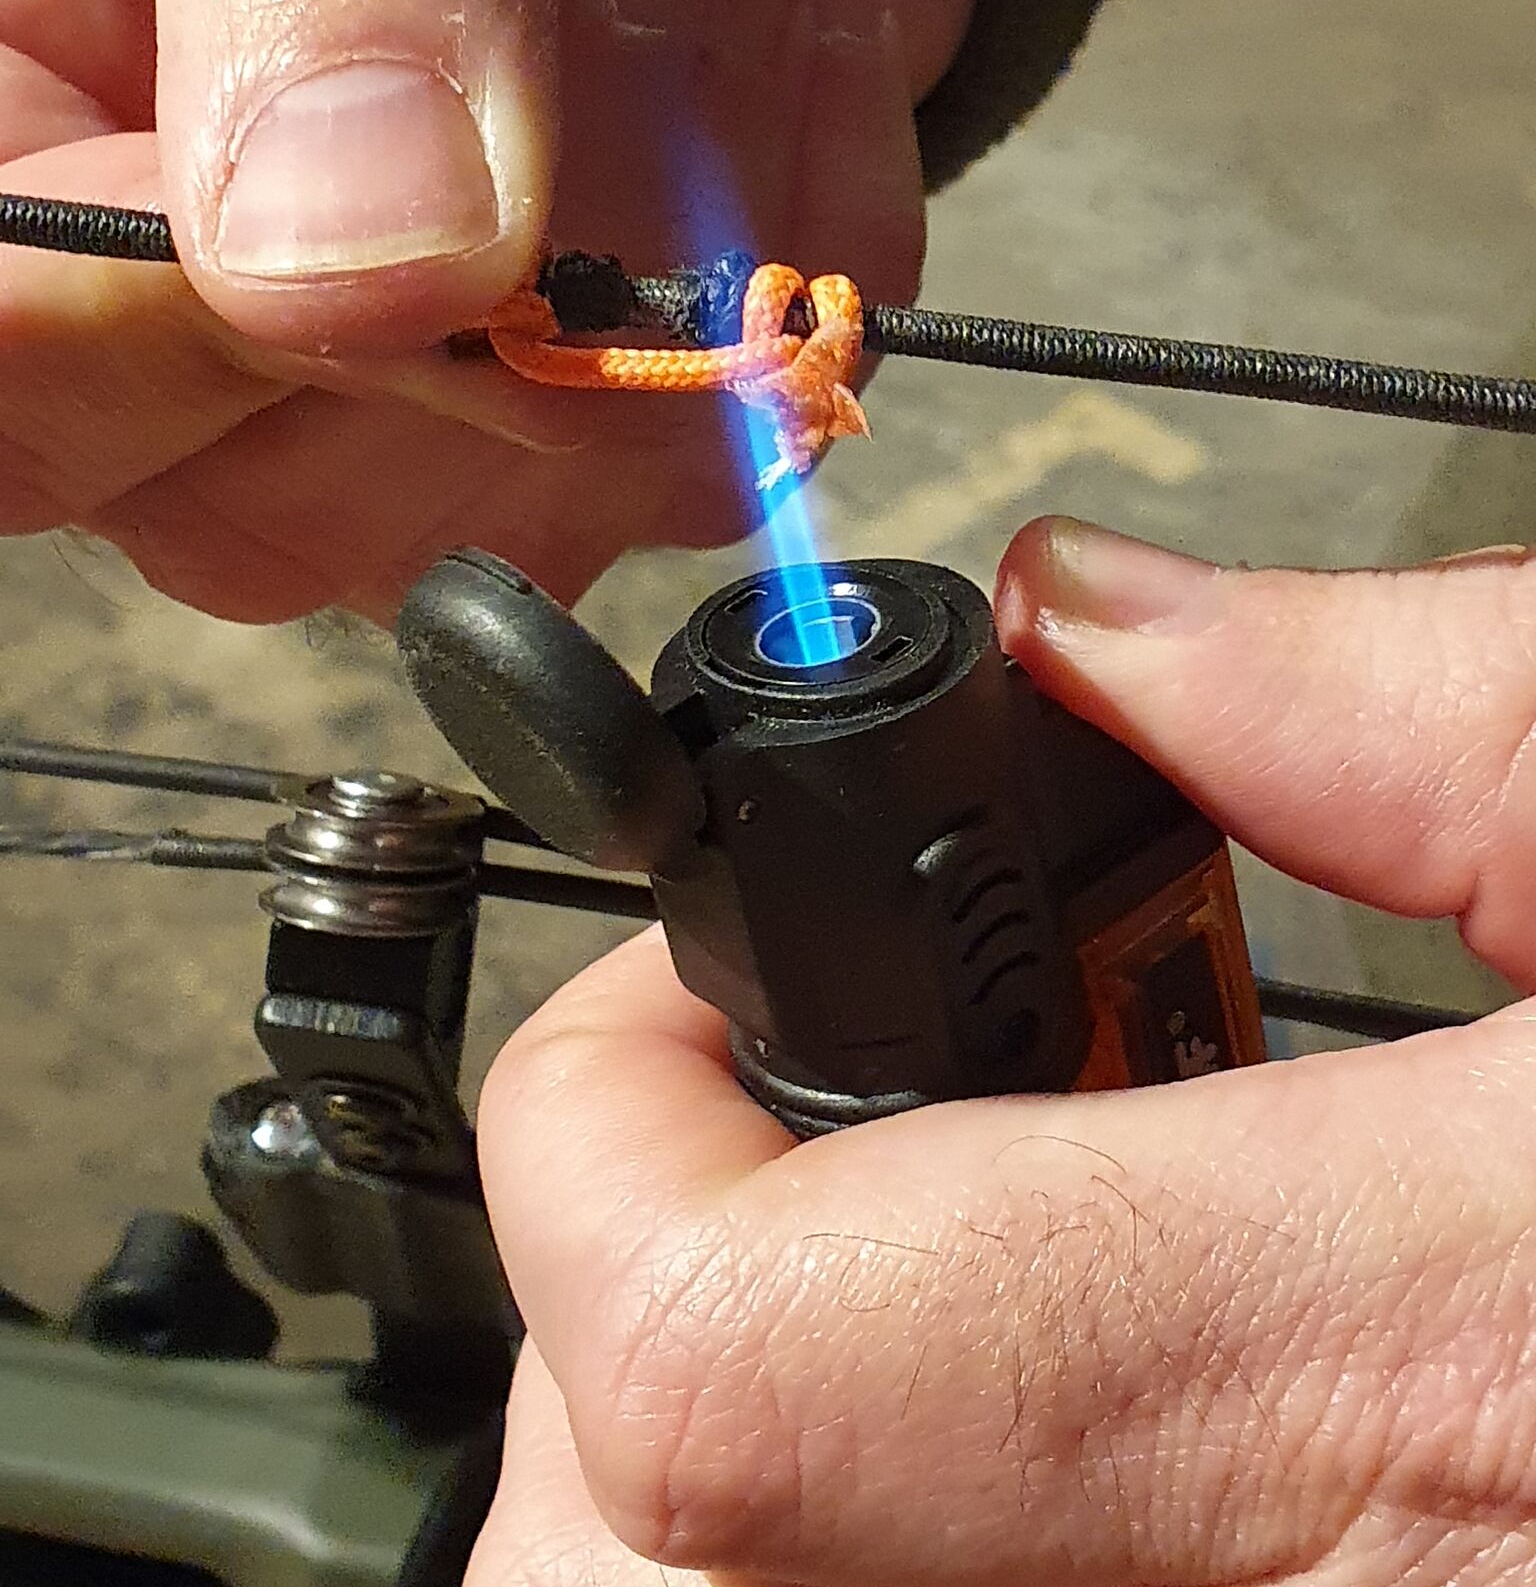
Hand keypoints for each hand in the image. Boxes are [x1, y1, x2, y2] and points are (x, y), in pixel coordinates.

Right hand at [0, 0, 985, 618]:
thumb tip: (341, 271)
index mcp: (3, 43)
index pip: (0, 348)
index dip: (196, 316)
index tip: (428, 146)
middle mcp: (152, 245)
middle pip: (228, 501)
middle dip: (504, 268)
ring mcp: (362, 353)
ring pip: (468, 522)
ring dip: (667, 254)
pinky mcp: (559, 385)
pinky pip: (681, 475)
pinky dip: (798, 265)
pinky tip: (793, 52)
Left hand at [474, 520, 1535, 1585]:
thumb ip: (1397, 705)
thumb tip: (1099, 629)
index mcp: (1367, 1352)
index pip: (718, 1348)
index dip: (603, 1120)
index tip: (693, 985)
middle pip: (637, 1541)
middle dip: (643, 1279)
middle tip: (812, 1137)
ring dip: (750, 1397)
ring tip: (931, 1258)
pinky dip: (848, 1518)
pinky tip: (1033, 1382)